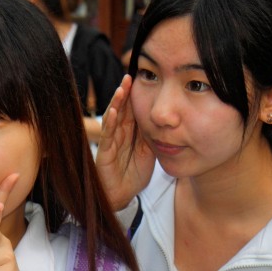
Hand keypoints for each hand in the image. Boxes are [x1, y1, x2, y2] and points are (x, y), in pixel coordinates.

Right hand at [95, 75, 154, 210]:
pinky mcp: (105, 152)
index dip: (136, 95)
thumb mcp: (149, 151)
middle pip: (122, 109)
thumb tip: (166, 120)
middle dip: (125, 92)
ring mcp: (111, 141)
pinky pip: (108, 136)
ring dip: (117, 103)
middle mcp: (119, 133)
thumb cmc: (133, 173)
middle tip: (130, 75)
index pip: (133, 109)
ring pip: (113, 118)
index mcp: (130, 132)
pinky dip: (110, 123)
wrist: (122, 195)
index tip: (142, 78)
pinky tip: (114, 112)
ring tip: (122, 88)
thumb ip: (153, 135)